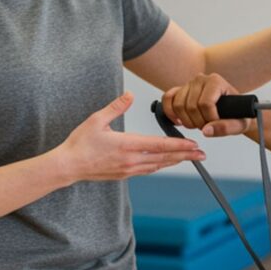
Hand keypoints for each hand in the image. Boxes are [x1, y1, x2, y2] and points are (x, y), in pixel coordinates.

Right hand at [55, 92, 205, 181]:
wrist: (68, 166)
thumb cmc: (80, 142)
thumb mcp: (96, 120)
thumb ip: (116, 107)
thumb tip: (129, 94)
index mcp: (127, 145)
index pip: (159, 145)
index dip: (179, 145)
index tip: (193, 144)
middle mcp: (131, 160)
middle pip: (164, 157)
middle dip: (185, 155)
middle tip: (202, 155)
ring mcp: (128, 169)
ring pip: (158, 165)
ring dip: (175, 161)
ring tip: (190, 158)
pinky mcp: (124, 175)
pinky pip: (148, 170)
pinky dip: (161, 165)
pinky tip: (167, 162)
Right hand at [162, 73, 252, 137]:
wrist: (234, 112)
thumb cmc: (237, 115)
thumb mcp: (239, 124)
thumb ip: (226, 128)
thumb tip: (206, 130)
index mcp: (216, 81)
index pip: (205, 103)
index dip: (209, 119)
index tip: (216, 123)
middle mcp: (200, 79)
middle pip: (190, 106)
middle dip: (198, 122)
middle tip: (207, 126)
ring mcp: (188, 84)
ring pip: (178, 105)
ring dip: (186, 121)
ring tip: (197, 124)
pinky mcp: (180, 90)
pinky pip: (168, 99)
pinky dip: (170, 112)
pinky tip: (179, 121)